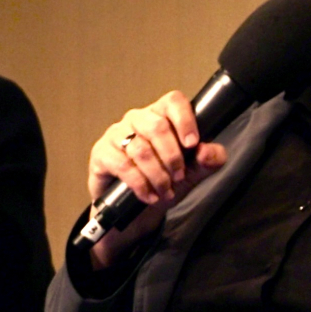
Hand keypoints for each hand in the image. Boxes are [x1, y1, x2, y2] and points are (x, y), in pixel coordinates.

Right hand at [87, 90, 226, 268]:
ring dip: (158, 175)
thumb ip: (208, 160)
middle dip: (172, 157)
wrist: (134, 210)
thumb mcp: (192, 173)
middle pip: (157, 126)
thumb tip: (208, 152)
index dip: (185, 119)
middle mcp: (137, 119)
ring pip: (141, 148)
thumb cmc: (163, 181)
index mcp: (160, 115)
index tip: (192, 144)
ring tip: (166, 192)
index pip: (173, 101)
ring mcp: (116, 134)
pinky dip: (140, 184)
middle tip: (179, 177)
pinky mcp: (102, 153)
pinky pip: (122, 165)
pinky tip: (149, 195)